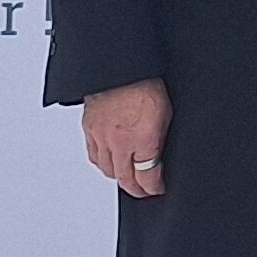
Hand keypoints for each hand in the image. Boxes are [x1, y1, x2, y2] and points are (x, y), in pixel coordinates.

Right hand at [82, 78, 171, 198]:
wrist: (121, 65)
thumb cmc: (146, 82)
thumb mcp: (166, 112)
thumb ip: (160, 138)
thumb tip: (159, 156)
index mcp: (142, 138)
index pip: (147, 176)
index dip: (153, 187)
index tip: (157, 189)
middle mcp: (120, 141)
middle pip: (125, 179)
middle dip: (137, 188)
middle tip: (144, 190)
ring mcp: (101, 136)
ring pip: (107, 170)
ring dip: (119, 176)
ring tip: (129, 177)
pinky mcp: (89, 129)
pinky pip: (94, 155)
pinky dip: (103, 162)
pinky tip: (110, 161)